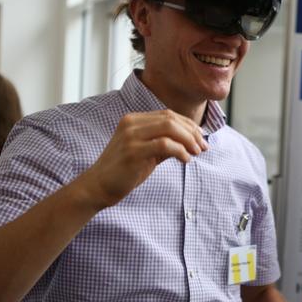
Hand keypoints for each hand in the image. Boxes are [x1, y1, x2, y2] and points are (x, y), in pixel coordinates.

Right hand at [78, 110, 208, 209]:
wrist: (98, 186)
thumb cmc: (124, 170)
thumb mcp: (146, 152)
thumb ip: (164, 143)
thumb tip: (191, 141)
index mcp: (133, 120)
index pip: (168, 115)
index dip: (188, 125)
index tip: (201, 138)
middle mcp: (131, 123)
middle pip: (171, 119)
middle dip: (192, 132)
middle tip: (203, 147)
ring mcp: (131, 136)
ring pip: (169, 128)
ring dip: (188, 140)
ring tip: (196, 153)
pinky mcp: (133, 152)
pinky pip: (165, 145)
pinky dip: (180, 151)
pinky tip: (185, 160)